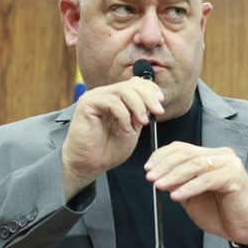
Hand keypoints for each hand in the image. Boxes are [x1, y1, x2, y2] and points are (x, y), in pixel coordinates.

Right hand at [62, 77, 163, 198]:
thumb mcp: (133, 128)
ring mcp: (95, 97)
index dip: (150, 90)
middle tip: (158, 112)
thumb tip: (154, 100)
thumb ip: (141, 113)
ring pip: (123, 90)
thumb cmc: (109, 149)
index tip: (161, 103)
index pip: (136, 83)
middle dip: (148, 97)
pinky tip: (126, 129)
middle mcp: (105, 94)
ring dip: (138, 106)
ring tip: (142, 123)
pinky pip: (112, 102)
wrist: (90, 164)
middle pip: (131, 84)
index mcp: (116, 98)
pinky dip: (124, 115)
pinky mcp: (87, 104)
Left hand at [144, 142, 247, 245]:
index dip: (162, 156)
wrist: (247, 229)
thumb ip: (179, 184)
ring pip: (195, 164)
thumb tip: (157, 176)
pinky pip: (207, 179)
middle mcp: (220, 156)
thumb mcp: (193, 197)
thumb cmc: (221, 213)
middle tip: (150, 177)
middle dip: (165, 165)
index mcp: (209, 157)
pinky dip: (189, 187)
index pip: (181, 148)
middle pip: (186, 154)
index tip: (148, 168)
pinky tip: (176, 195)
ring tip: (160, 186)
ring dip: (174, 175)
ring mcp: (229, 164)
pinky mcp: (235, 176)